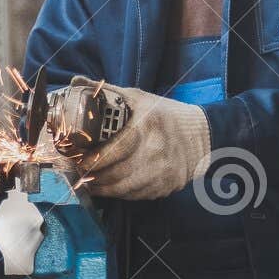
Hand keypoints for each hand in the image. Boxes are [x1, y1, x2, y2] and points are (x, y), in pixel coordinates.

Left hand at [77, 77, 211, 199]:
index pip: (112, 150)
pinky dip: (117, 193)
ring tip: (86, 181)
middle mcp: (155, 152)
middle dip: (90, 175)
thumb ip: (106, 92)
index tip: (76, 158)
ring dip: (100, 188)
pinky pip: (135, 196)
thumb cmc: (165, 115)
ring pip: (122, 189)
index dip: (90, 159)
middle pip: (114, 173)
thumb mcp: (138, 98)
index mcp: (146, 127)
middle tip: (76, 171)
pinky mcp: (165, 187)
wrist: (202, 135)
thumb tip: (76, 82)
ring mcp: (161, 173)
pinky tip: (107, 187)